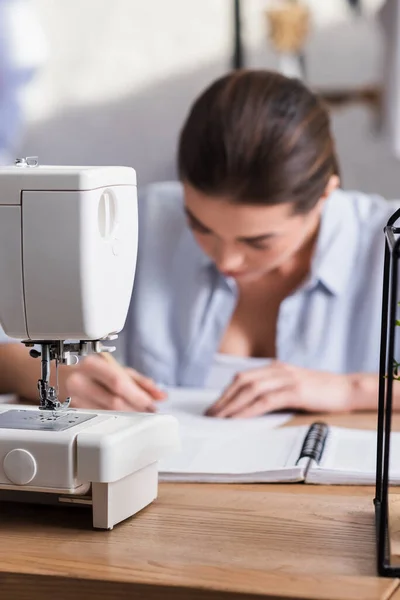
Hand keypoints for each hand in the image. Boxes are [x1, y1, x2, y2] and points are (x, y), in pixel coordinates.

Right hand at [64, 355, 166, 411]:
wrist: (63, 377)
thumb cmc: (92, 371)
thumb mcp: (117, 369)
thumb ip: (140, 382)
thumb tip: (160, 395)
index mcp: (91, 364)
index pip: (117, 382)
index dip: (137, 395)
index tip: (151, 403)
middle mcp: (80, 381)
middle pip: (113, 401)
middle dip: (135, 408)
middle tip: (148, 411)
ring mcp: (74, 398)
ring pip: (107, 413)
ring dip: (128, 416)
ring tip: (139, 414)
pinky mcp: (73, 412)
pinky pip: (99, 418)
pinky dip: (116, 420)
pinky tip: (124, 418)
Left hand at [205, 361, 353, 417]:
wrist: (347, 388)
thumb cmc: (320, 391)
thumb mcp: (293, 386)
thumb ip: (273, 390)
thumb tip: (250, 406)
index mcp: (275, 367)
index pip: (243, 377)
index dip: (226, 392)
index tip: (214, 405)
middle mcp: (278, 369)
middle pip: (242, 382)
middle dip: (224, 399)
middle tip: (210, 414)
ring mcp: (286, 379)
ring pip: (250, 390)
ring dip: (232, 405)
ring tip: (219, 418)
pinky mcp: (295, 391)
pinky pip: (265, 400)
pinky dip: (249, 409)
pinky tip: (239, 418)